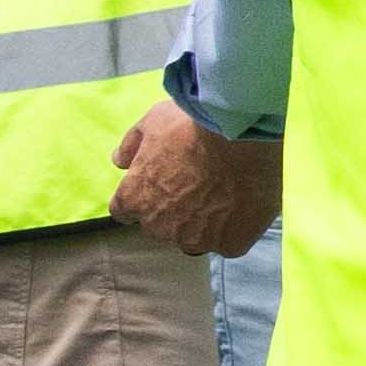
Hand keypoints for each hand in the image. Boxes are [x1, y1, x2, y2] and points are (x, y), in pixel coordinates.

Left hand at [114, 105, 281, 259]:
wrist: (242, 136)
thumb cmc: (194, 126)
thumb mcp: (154, 121)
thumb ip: (131, 145)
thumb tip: (120, 161)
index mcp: (133, 199)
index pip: (125, 210)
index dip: (145, 196)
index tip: (164, 184)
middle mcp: (158, 226)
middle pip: (161, 226)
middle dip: (175, 210)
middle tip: (200, 184)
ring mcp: (195, 238)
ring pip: (196, 237)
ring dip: (205, 223)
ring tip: (226, 194)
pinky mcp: (229, 244)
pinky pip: (229, 242)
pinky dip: (235, 229)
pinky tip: (245, 206)